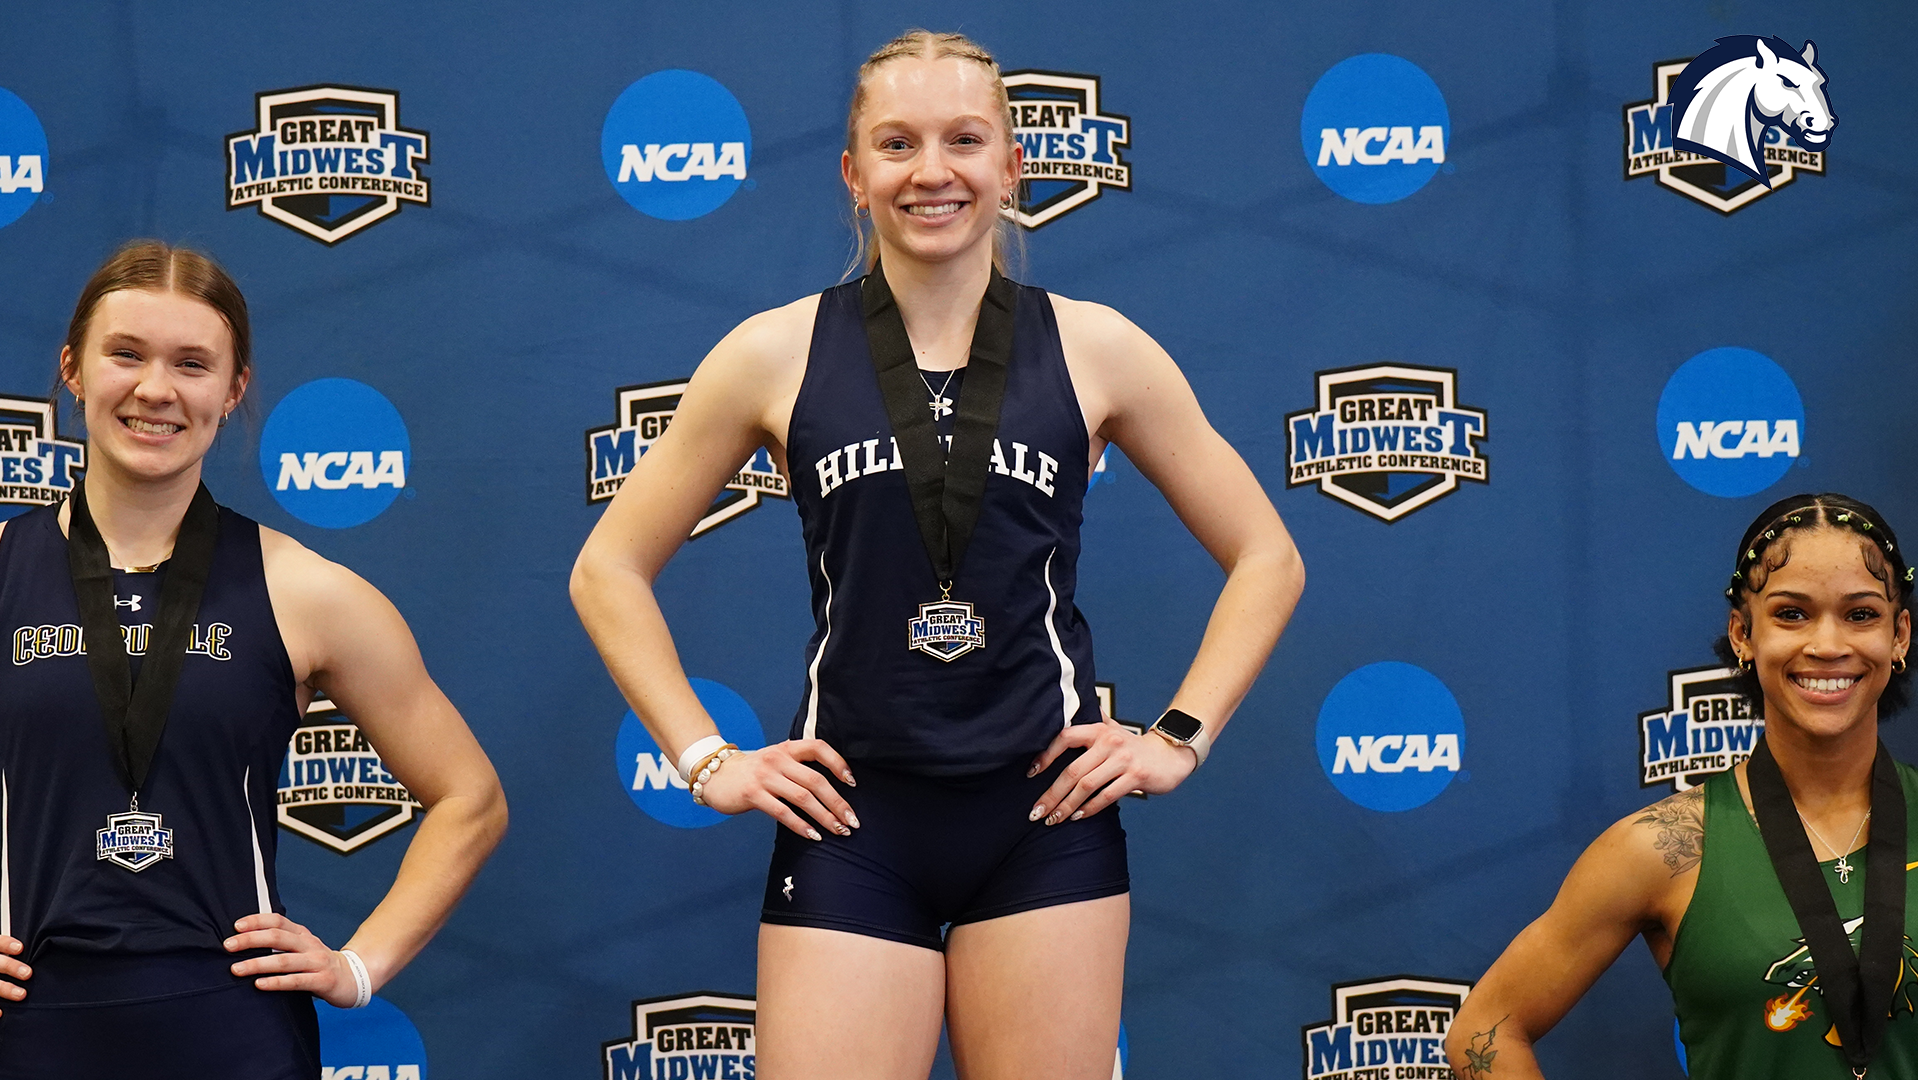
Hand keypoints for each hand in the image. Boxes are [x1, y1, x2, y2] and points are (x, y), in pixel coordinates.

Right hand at [0, 935, 27, 1013]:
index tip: (20, 948)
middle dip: (10, 967)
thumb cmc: (1, 967)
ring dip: (5, 989)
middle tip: (28, 974)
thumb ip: (11, 955)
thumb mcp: (2, 957)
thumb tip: (31, 953)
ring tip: (22, 994)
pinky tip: (2, 1012)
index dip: (6, 944)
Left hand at [225, 913, 361, 1007]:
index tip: (236, 926)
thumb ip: (281, 944)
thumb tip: (243, 941)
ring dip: (258, 963)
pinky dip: (276, 982)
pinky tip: (259, 985)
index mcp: (303, 935)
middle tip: (228, 946)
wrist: (354, 978)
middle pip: (278, 937)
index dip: (257, 921)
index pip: (278, 921)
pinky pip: (296, 981)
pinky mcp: (323, 981)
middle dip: (251, 940)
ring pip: (284, 961)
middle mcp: (310, 945)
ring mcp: (317, 962)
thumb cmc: (318, 965)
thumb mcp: (303, 949)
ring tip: (236, 969)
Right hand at [696, 739, 860, 840]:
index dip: (838, 763)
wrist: (713, 774)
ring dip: (824, 817)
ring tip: (839, 830)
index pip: (819, 748)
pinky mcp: (753, 794)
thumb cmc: (752, 771)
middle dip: (838, 803)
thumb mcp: (776, 760)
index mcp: (787, 748)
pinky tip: (813, 835)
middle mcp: (778, 759)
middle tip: (852, 821)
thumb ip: (799, 767)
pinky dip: (800, 825)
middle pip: (816, 780)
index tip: (852, 782)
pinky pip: (782, 812)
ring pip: (803, 797)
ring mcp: (765, 776)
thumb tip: (832, 789)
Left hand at [1027, 719, 1196, 824]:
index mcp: (1098, 730)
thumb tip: (1076, 705)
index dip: (1046, 755)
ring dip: (1066, 806)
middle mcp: (1109, 742)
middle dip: (1051, 794)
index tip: (1031, 773)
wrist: (1170, 755)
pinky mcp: (1136, 777)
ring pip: (1087, 786)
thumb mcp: (1113, 728)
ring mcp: (1123, 760)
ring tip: (1053, 819)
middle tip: (1035, 812)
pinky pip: (1106, 796)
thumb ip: (1094, 720)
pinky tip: (1077, 817)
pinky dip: (1089, 809)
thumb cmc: (1133, 746)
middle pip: (1072, 770)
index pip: (1065, 737)